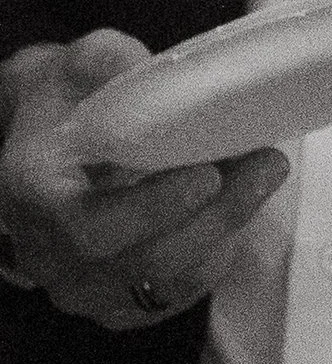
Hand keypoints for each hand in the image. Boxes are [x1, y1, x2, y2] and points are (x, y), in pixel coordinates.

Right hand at [0, 33, 288, 329]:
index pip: (89, 226)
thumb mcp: (80, 63)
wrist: (51, 141)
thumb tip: (158, 72)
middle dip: (215, 215)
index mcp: (31, 196)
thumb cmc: (67, 99)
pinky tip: (240, 206)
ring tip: (264, 174)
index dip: (152, 210)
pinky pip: (176, 293)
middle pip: (142, 260)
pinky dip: (216, 254)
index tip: (207, 175)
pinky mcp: (119, 302)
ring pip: (167, 283)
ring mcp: (83, 287)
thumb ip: (110, 62)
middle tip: (267, 164)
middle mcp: (49, 255)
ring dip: (226, 231)